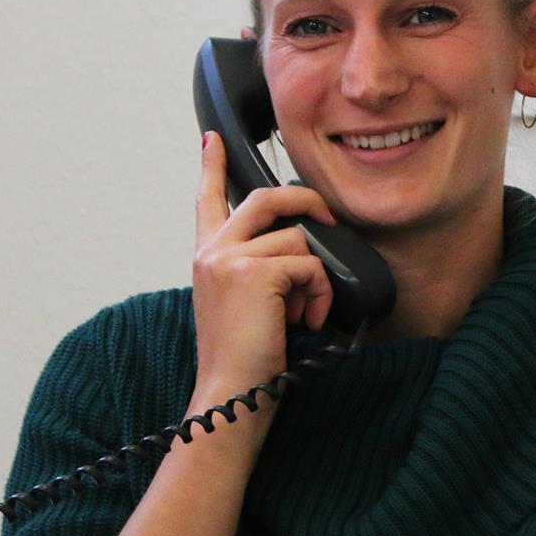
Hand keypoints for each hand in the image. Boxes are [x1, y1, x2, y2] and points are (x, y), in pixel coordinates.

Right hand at [192, 131, 336, 401]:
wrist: (233, 397)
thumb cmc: (247, 361)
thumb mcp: (247, 305)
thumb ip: (261, 270)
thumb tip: (304, 247)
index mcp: (207, 258)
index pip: (206, 201)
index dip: (211, 167)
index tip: (211, 139)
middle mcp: (212, 252)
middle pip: (266, 197)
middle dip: (306, 202)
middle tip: (328, 220)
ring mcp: (229, 259)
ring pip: (299, 238)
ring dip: (317, 278)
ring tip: (305, 313)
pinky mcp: (254, 273)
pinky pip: (310, 263)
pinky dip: (321, 292)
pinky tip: (307, 320)